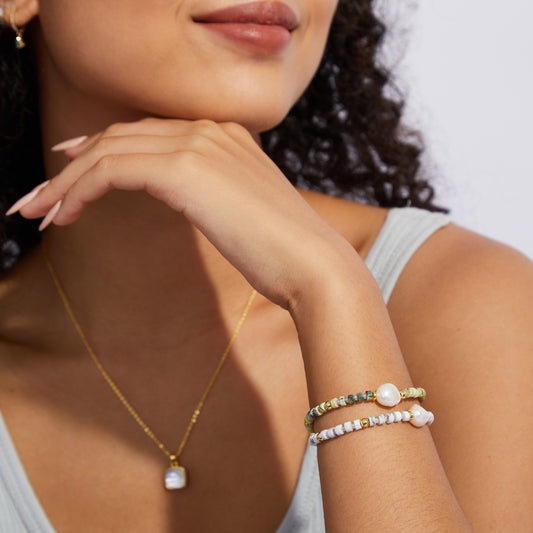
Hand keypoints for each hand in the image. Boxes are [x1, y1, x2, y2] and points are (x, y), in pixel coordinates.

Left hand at [10, 118, 358, 308]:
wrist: (313, 264)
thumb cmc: (283, 251)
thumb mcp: (243, 210)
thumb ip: (214, 191)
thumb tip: (190, 195)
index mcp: (227, 136)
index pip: (149, 132)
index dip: (104, 146)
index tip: (72, 166)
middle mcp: (210, 130)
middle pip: (122, 136)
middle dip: (73, 164)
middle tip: (41, 194)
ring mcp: (198, 144)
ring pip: (109, 150)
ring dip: (66, 180)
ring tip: (39, 211)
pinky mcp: (184, 169)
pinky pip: (111, 170)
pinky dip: (79, 189)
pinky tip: (65, 214)